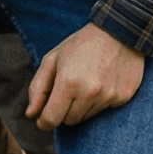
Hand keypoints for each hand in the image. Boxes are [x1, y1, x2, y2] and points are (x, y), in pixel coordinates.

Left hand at [25, 23, 145, 130]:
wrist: (119, 32)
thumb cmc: (81, 45)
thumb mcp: (52, 59)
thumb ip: (38, 88)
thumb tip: (30, 115)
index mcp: (68, 82)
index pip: (51, 119)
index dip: (44, 122)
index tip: (43, 118)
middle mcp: (89, 92)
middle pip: (69, 121)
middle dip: (64, 110)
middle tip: (68, 89)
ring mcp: (108, 96)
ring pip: (86, 118)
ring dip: (81, 106)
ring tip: (86, 82)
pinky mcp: (122, 98)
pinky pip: (103, 110)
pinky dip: (98, 101)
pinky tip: (102, 82)